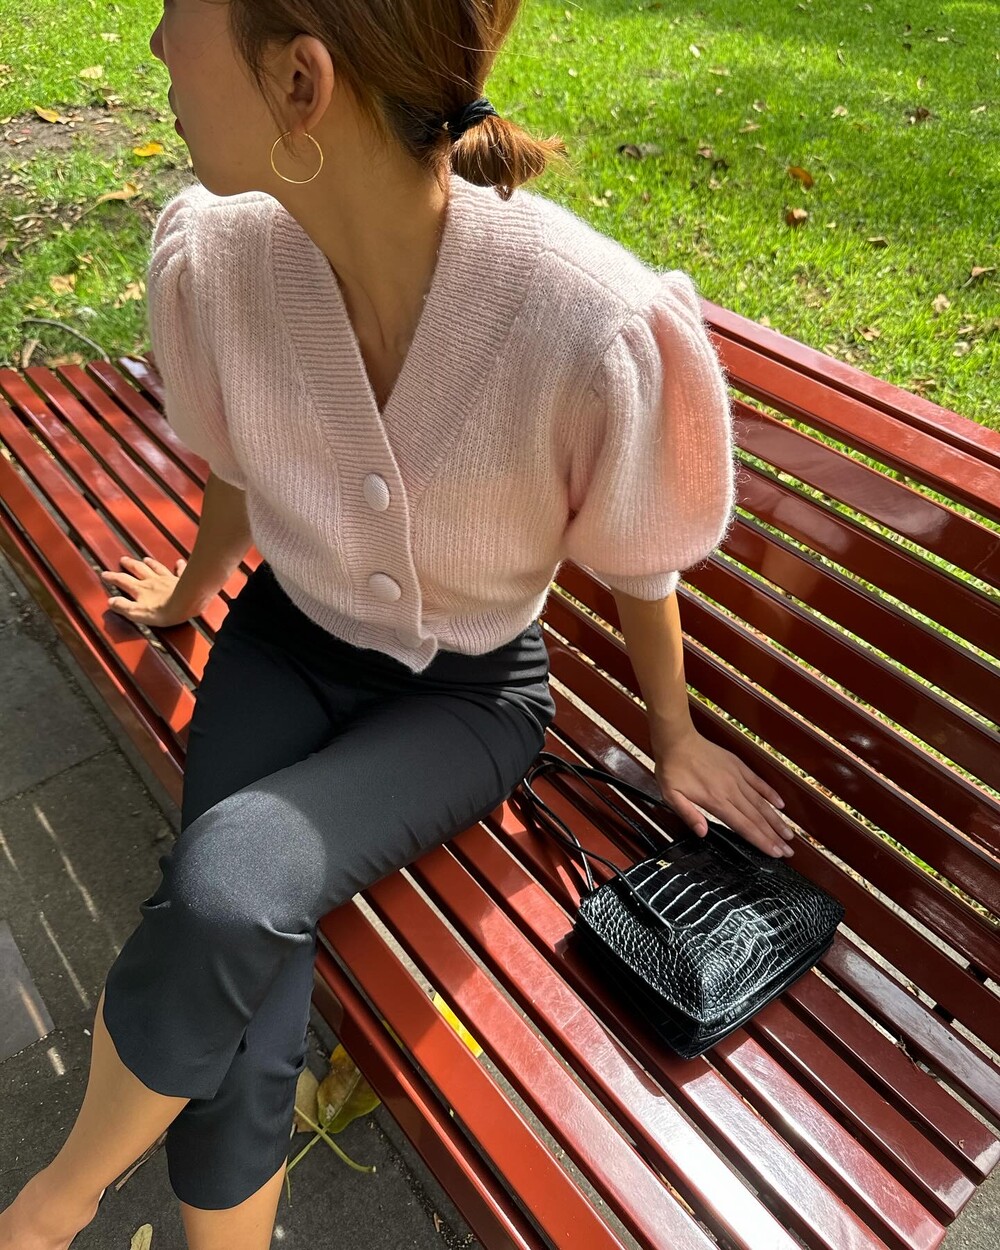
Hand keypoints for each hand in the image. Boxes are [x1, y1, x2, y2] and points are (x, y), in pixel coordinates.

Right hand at [100, 555, 198, 627]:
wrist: (186, 604)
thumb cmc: (163, 612)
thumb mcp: (138, 613)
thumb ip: (123, 607)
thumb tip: (110, 602)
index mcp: (140, 589)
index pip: (122, 581)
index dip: (112, 577)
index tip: (104, 574)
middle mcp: (152, 580)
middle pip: (138, 569)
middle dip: (129, 564)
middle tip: (123, 559)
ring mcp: (168, 579)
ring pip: (156, 568)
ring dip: (150, 563)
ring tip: (145, 558)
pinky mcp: (182, 580)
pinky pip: (180, 571)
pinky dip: (179, 566)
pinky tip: (179, 561)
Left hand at [653, 725, 793, 857]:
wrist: (677, 739)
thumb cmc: (672, 769)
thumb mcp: (671, 795)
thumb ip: (688, 814)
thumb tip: (703, 833)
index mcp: (715, 801)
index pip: (744, 826)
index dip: (761, 841)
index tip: (775, 853)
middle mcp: (731, 791)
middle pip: (757, 818)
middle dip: (774, 837)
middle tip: (789, 851)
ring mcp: (737, 777)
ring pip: (761, 803)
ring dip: (776, 820)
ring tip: (789, 834)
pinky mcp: (738, 766)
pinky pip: (759, 782)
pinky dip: (771, 794)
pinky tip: (781, 805)